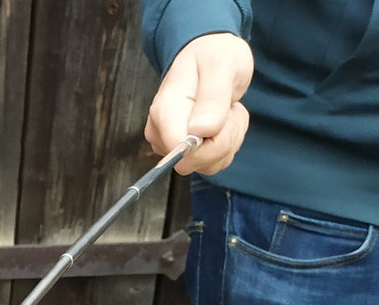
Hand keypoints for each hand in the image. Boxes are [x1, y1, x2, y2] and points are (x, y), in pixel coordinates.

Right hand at [145, 33, 253, 174]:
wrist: (208, 54)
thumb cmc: (213, 55)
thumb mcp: (221, 65)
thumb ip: (212, 98)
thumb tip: (199, 132)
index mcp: (165, 113)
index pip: (181, 153)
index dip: (210, 144)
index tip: (224, 117)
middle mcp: (161, 134)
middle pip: (195, 162)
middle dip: (224, 138)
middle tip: (228, 108)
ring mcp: (170, 145)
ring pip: (208, 164)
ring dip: (229, 138)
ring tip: (226, 109)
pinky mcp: (183, 152)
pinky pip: (212, 162)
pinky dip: (227, 142)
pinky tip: (223, 119)